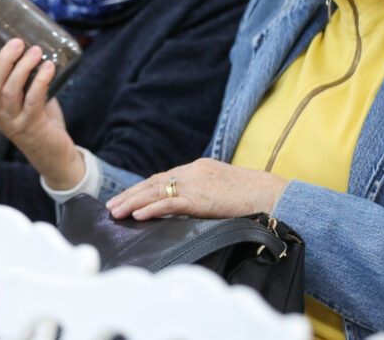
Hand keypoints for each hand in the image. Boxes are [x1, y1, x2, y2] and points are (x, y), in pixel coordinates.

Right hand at [0, 38, 83, 189]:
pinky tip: (48, 67)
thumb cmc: (41, 121)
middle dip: (2, 59)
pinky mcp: (31, 127)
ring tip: (35, 51)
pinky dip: (40, 80)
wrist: (54, 157)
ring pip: (9, 91)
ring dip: (23, 67)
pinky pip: (33, 100)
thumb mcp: (27, 96)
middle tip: (17, 42)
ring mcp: (12, 121)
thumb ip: (25, 75)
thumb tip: (31, 43)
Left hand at [106, 158, 288, 220]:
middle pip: (154, 182)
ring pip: (156, 191)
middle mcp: (194, 172)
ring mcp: (197, 183)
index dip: (143, 188)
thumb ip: (205, 193)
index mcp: (199, 168)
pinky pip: (171, 202)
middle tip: (111, 205)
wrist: (272, 194)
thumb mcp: (224, 189)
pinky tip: (137, 215)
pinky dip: (151, 208)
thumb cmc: (253, 196)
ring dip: (133, 202)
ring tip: (115, 211)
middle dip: (130, 194)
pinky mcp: (201, 198)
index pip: (164, 177)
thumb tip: (191, 206)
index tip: (127, 197)